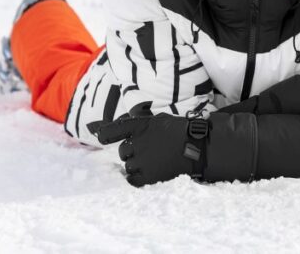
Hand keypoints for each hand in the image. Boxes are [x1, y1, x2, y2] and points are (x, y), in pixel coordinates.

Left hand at [88, 102, 206, 186]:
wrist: (199, 148)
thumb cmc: (180, 132)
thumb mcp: (159, 120)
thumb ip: (140, 121)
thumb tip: (122, 121)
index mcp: (140, 126)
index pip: (112, 130)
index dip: (104, 134)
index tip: (100, 136)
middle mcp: (138, 143)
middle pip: (122, 151)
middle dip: (131, 152)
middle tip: (146, 151)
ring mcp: (142, 161)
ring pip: (127, 166)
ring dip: (136, 165)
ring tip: (153, 161)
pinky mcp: (148, 177)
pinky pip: (132, 179)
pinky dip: (136, 177)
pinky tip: (146, 173)